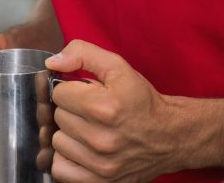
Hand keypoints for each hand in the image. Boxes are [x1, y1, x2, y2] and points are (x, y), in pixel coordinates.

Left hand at [46, 40, 177, 182]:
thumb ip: (82, 53)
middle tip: (90, 112)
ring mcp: (101, 164)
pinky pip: (61, 170)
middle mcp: (101, 139)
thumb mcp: (118, 67)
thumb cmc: (142, 102)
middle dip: (71, 111)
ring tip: (88, 130)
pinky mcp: (101, 181)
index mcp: (104, 108)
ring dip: (69, 135)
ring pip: (57, 142)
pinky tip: (81, 149)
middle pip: (58, 117)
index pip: (58, 94)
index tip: (84, 94)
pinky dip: (67, 159)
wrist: (171, 136)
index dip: (70, 90)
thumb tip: (52, 63)